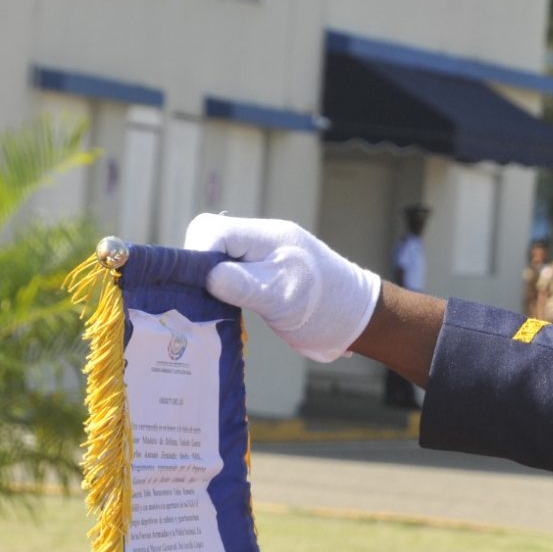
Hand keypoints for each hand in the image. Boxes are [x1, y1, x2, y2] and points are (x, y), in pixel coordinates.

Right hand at [184, 214, 382, 362]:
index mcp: (266, 237)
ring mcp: (262, 258)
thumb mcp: (281, 298)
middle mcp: (261, 242)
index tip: (194, 286)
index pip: (212, 231)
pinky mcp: (262, 277)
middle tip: (200, 299)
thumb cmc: (325, 308)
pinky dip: (219, 290)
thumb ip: (242, 283)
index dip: (195, 255)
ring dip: (208, 281)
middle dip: (198, 267)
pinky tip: (220, 310)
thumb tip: (205, 275)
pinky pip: (229, 274)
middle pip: (210, 240)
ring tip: (208, 308)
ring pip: (217, 258)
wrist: (358, 320)